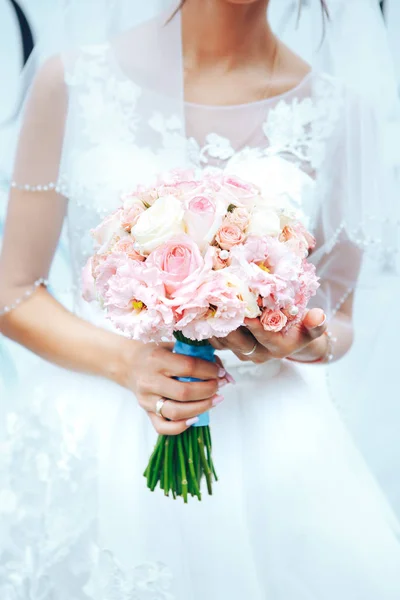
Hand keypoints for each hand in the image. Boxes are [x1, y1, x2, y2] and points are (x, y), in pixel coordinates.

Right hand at [119, 341, 225, 434]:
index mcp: (156, 359)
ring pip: (176, 412)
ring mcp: (147, 400)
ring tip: (215, 399)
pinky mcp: (147, 413)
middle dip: (208, 390)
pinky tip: (196, 417)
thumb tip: (225, 374)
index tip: (219, 371)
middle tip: (219, 385)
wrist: (129, 364)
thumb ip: (198, 356)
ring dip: (202, 407)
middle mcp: (149, 381)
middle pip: (184, 392)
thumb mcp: (174, 346)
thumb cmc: (156, 353)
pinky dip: (182, 426)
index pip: (188, 367)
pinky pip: (164, 427)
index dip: (209, 370)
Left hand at [211, 308, 326, 363]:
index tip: (246, 312)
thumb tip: (319, 316)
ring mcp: (241, 352)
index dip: (255, 325)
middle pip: (237, 340)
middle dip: (228, 322)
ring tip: (207, 301)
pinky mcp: (229, 348)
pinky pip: (214, 339)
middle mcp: (257, 354)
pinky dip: (208, 325)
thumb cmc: (300, 328)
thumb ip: (316, 324)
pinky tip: (202, 309)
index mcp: (277, 348)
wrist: (289, 339)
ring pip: (223, 340)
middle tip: (218, 301)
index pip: (263, 337)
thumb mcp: (311, 327)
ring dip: (215, 323)